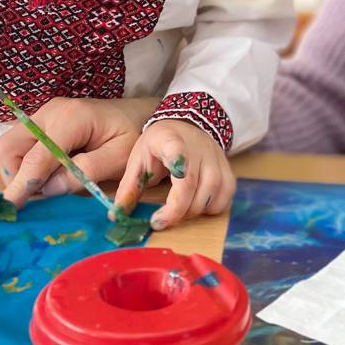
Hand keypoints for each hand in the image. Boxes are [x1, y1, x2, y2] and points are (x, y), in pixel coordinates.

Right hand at [0, 96, 157, 206]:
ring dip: (21, 171)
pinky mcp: (45, 121)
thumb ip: (85, 172)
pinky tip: (53, 172)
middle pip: (8, 147)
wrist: (143, 113)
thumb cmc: (134, 134)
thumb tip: (49, 190)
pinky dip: (29, 164)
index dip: (22, 185)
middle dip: (16, 176)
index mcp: (71, 119)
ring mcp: (45, 114)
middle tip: (41, 194)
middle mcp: (50, 112)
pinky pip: (22, 146)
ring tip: (52, 183)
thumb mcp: (119, 158)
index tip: (11, 209)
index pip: (35, 158)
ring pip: (10, 147)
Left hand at [113, 119, 234, 230]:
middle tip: (160, 219)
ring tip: (178, 210)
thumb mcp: (139, 158)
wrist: (187, 125)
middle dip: (175, 212)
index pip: (176, 151)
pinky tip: (197, 205)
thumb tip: (116, 215)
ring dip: (193, 212)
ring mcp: (216, 160)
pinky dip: (212, 209)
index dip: (177, 164)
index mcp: (170, 141)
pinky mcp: (228, 171)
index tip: (174, 176)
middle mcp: (198, 149)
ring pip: (210, 197)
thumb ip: (129, 186)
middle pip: (191, 188)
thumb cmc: (159, 144)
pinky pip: (225, 199)